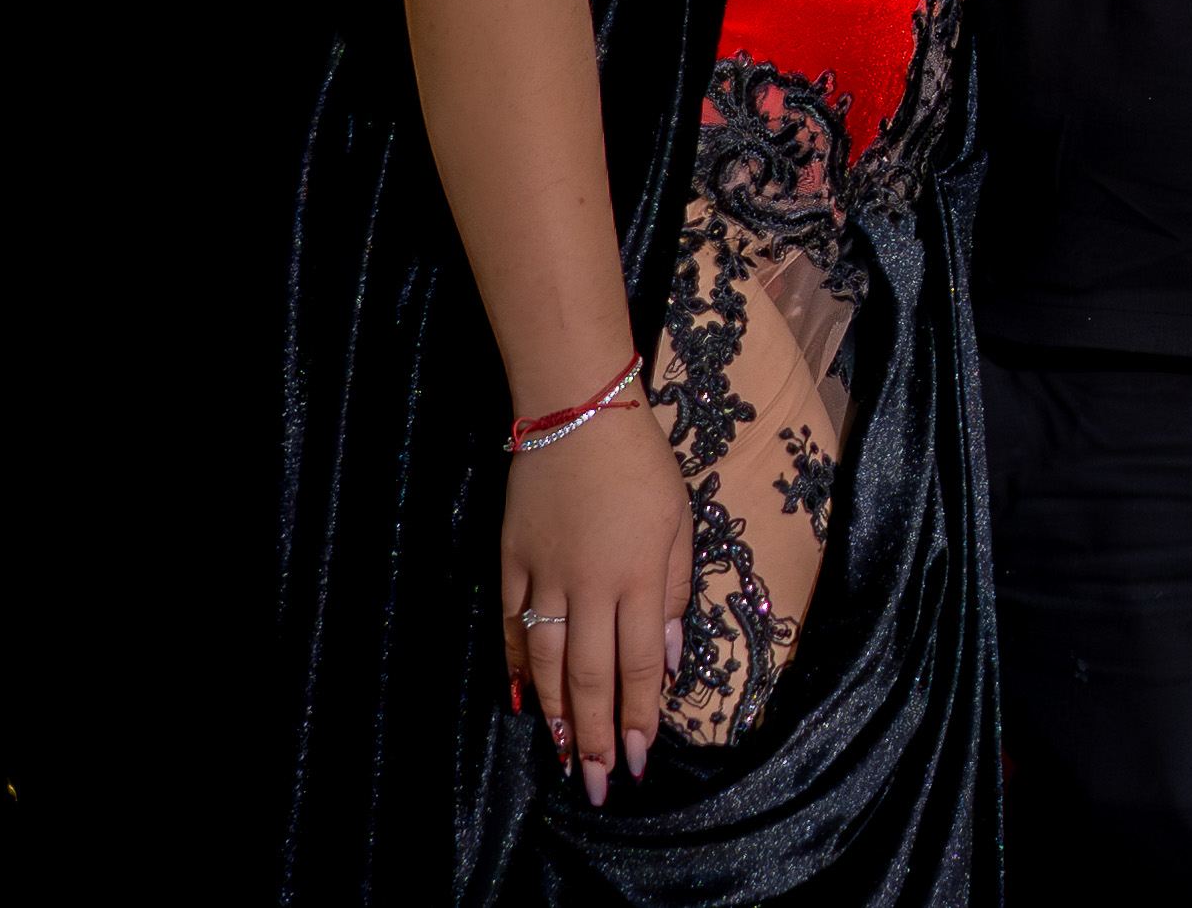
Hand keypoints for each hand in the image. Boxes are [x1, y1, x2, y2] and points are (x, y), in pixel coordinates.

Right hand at [499, 399, 687, 806]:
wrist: (578, 409)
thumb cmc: (642, 465)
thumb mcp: (679, 522)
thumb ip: (675, 592)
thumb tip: (670, 661)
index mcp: (640, 576)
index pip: (642, 664)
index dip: (641, 716)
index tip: (641, 759)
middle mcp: (591, 585)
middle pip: (590, 675)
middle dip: (596, 736)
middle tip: (599, 783)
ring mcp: (545, 574)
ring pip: (546, 660)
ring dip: (555, 715)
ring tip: (563, 755)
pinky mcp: (512, 560)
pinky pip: (513, 625)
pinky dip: (517, 665)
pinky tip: (522, 698)